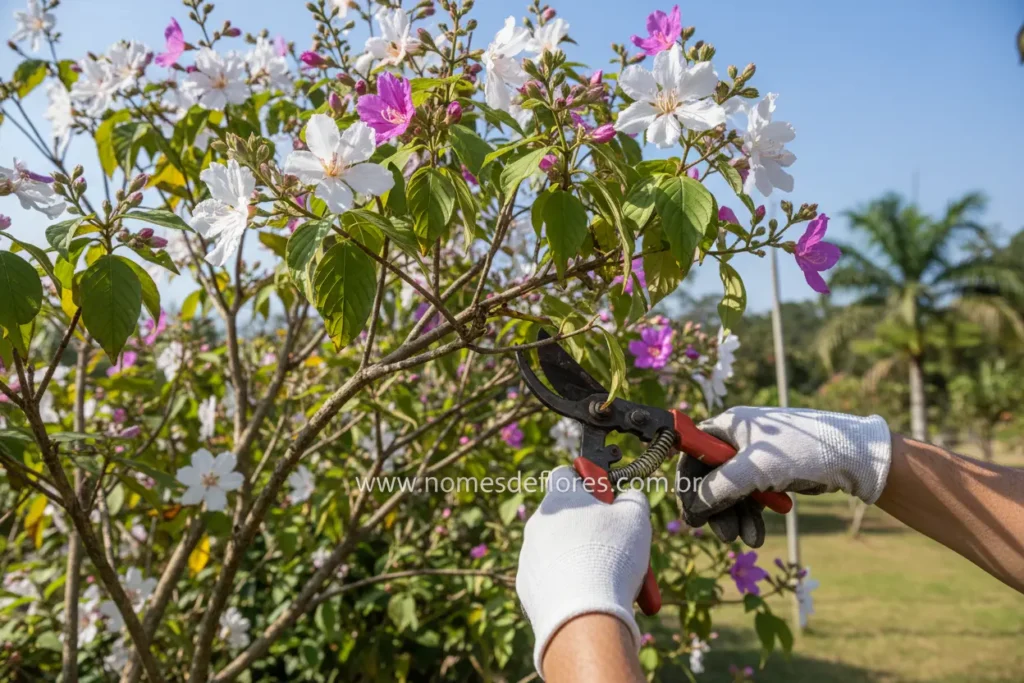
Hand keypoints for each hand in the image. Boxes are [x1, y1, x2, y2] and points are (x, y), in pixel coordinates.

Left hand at [517, 466, 650, 676]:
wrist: (583, 614)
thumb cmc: (611, 556)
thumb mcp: (636, 517)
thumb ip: (632, 498)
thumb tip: (628, 497)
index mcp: (560, 499)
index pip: (566, 474)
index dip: (588, 481)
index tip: (605, 498)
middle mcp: (538, 522)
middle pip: (565, 516)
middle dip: (589, 527)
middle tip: (615, 545)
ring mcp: (529, 555)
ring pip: (558, 549)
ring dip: (581, 556)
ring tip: (608, 577)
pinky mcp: (526, 586)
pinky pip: (551, 577)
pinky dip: (569, 583)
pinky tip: (590, 595)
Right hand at [677, 407, 891, 546]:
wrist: (854, 458)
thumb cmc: (802, 452)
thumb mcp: (754, 470)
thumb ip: (717, 488)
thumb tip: (692, 508)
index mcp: (728, 427)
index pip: (692, 453)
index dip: (688, 484)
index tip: (691, 514)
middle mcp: (737, 441)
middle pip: (710, 478)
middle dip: (717, 509)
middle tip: (724, 535)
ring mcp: (754, 459)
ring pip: (731, 493)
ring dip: (736, 518)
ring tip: (749, 540)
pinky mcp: (771, 475)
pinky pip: (750, 499)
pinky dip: (753, 517)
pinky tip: (758, 534)